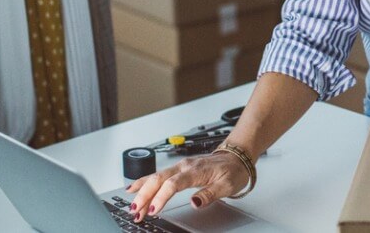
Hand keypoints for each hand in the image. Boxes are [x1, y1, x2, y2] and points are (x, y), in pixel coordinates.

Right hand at [125, 151, 249, 221]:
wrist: (236, 157)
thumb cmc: (232, 171)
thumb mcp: (227, 185)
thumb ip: (209, 194)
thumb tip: (194, 202)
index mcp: (195, 170)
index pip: (173, 184)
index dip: (161, 197)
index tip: (154, 210)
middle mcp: (184, 166)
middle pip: (158, 180)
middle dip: (144, 196)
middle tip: (136, 212)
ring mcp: (179, 166)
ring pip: (155, 177)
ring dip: (142, 192)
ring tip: (132, 207)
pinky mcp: (178, 169)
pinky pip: (157, 175)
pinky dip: (144, 182)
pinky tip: (134, 188)